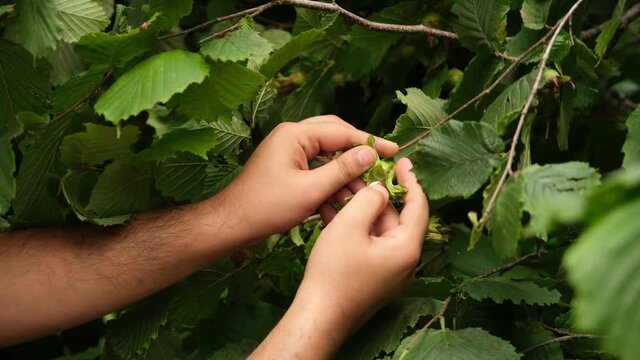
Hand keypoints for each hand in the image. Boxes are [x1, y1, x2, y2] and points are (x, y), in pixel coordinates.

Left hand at [220, 115, 398, 242]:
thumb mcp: (311, 190)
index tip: (394, 150)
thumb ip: (342, 169)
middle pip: (335, 135)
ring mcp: (288, 150)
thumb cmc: (267, 207)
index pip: (342, 132)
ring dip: (345, 169)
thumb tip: (371, 153)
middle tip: (384, 162)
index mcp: (295, 134)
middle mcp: (292, 135)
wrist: (234, 223)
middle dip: (359, 151)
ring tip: (365, 186)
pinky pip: (316, 166)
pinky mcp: (287, 165)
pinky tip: (343, 195)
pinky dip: (331, 179)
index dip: (370, 142)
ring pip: (327, 152)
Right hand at [298, 158, 428, 337]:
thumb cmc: (334, 274)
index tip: (403, 161)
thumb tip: (379, 191)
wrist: (318, 317)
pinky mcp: (370, 276)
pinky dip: (353, 226)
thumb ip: (369, 200)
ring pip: (376, 229)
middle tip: (362, 170)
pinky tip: (333, 209)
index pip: (418, 206)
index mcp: (406, 248)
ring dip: (360, 207)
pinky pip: (366, 243)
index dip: (410, 180)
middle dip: (376, 192)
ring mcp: (386, 270)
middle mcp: (403, 261)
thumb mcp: (350, 226)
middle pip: (395, 217)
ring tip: (341, 186)